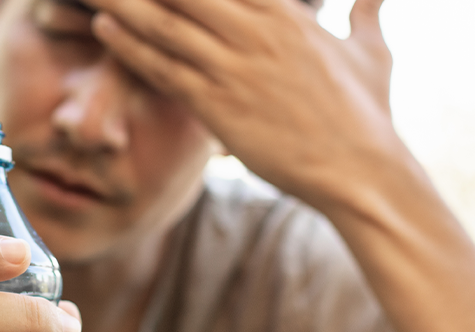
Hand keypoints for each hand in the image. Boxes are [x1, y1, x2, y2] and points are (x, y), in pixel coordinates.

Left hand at [87, 0, 408, 211]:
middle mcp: (257, 30)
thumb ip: (365, 14)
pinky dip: (130, 47)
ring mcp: (235, 66)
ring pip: (164, 22)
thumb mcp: (371, 53)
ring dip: (123, 3)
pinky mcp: (218, 105)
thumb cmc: (367, 115)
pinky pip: (163, 69)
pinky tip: (103, 28)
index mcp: (287, 12)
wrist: (362, 171)